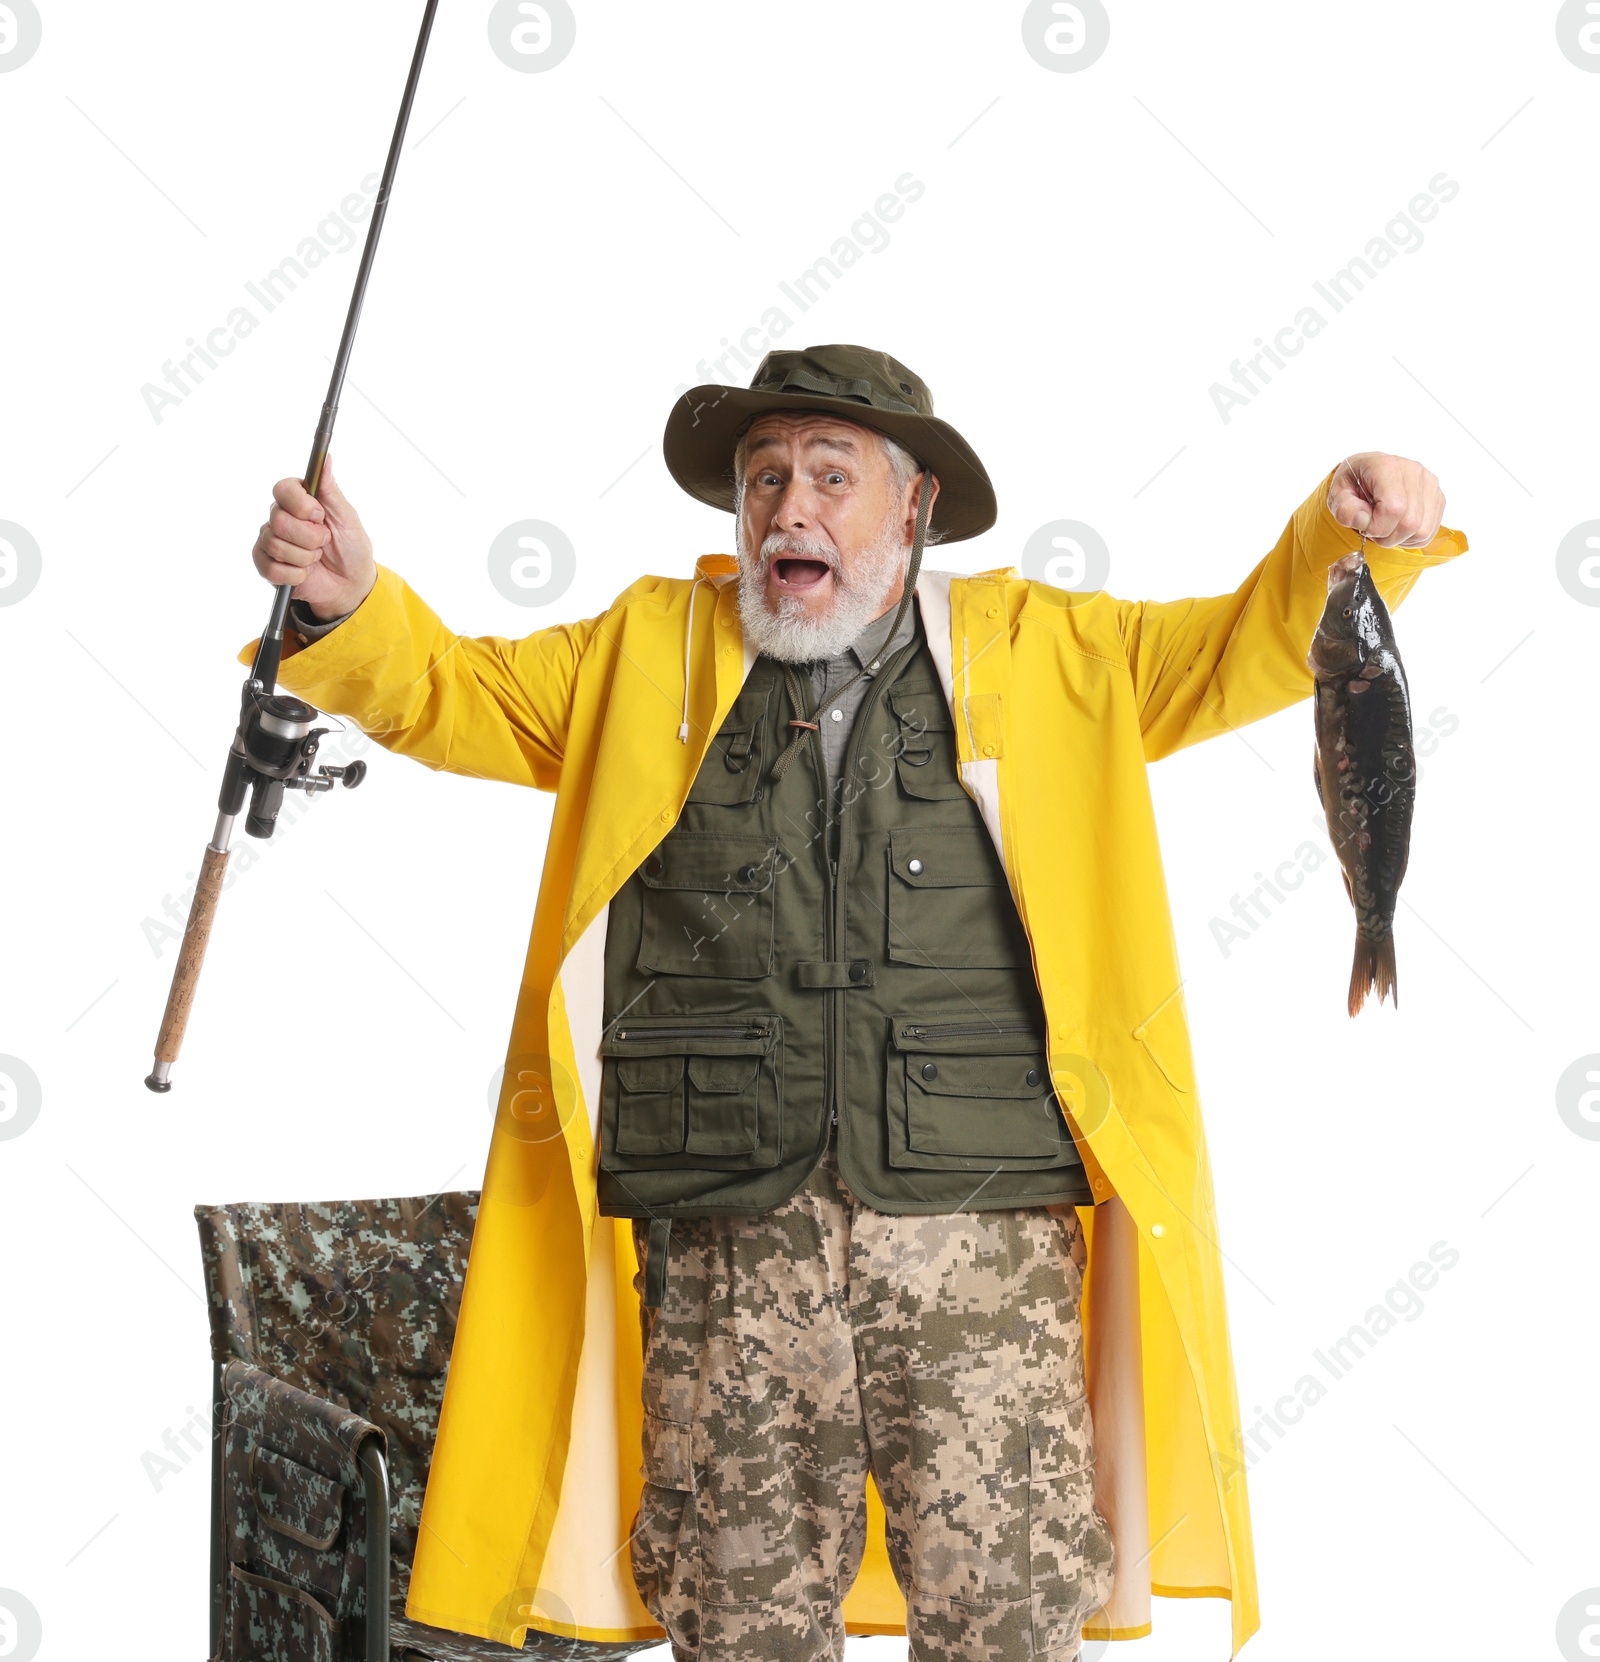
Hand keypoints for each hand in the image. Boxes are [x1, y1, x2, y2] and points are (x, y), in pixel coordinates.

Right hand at [251, 459, 375, 618]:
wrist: (350, 584)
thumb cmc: (350, 548)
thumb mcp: (346, 517)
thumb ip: (330, 489)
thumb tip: (326, 459)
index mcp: (299, 500)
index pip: (282, 489)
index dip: (300, 505)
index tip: (320, 515)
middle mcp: (280, 517)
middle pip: (278, 520)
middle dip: (310, 537)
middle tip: (324, 542)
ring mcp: (270, 540)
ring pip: (276, 545)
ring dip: (305, 558)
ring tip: (316, 558)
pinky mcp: (266, 565)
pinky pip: (270, 568)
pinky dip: (295, 575)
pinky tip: (305, 574)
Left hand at [1326, 453, 1445, 549]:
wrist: (1367, 472)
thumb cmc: (1352, 484)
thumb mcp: (1336, 494)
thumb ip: (1344, 509)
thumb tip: (1363, 520)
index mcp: (1386, 466)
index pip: (1394, 507)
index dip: (1377, 526)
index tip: (1364, 525)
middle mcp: (1414, 471)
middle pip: (1410, 523)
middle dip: (1387, 536)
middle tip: (1373, 529)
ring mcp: (1429, 484)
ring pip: (1422, 531)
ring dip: (1400, 539)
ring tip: (1385, 527)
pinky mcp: (1438, 497)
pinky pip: (1429, 532)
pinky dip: (1411, 538)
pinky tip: (1397, 527)